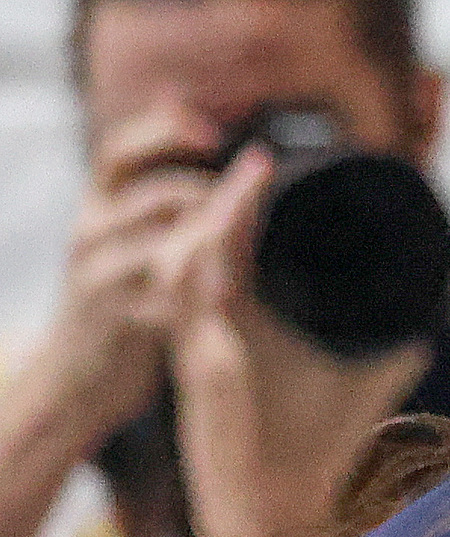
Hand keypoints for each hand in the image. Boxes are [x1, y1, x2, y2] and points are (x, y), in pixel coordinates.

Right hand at [16, 108, 248, 452]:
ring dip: (212, 243)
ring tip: (244, 252)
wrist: (79, 374)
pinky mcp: (115, 317)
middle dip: (210, 198)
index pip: (119, 150)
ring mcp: (98, 275)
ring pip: (162, 243)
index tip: (212, 131)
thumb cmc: (123, 301)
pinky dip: (202, 290)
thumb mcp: (133, 242)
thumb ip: (171, 198)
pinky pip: (165, 295)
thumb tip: (197, 127)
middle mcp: (90, 232)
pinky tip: (229, 294)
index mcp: (96, 207)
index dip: (162, 131)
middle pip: (153, 195)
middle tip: (247, 211)